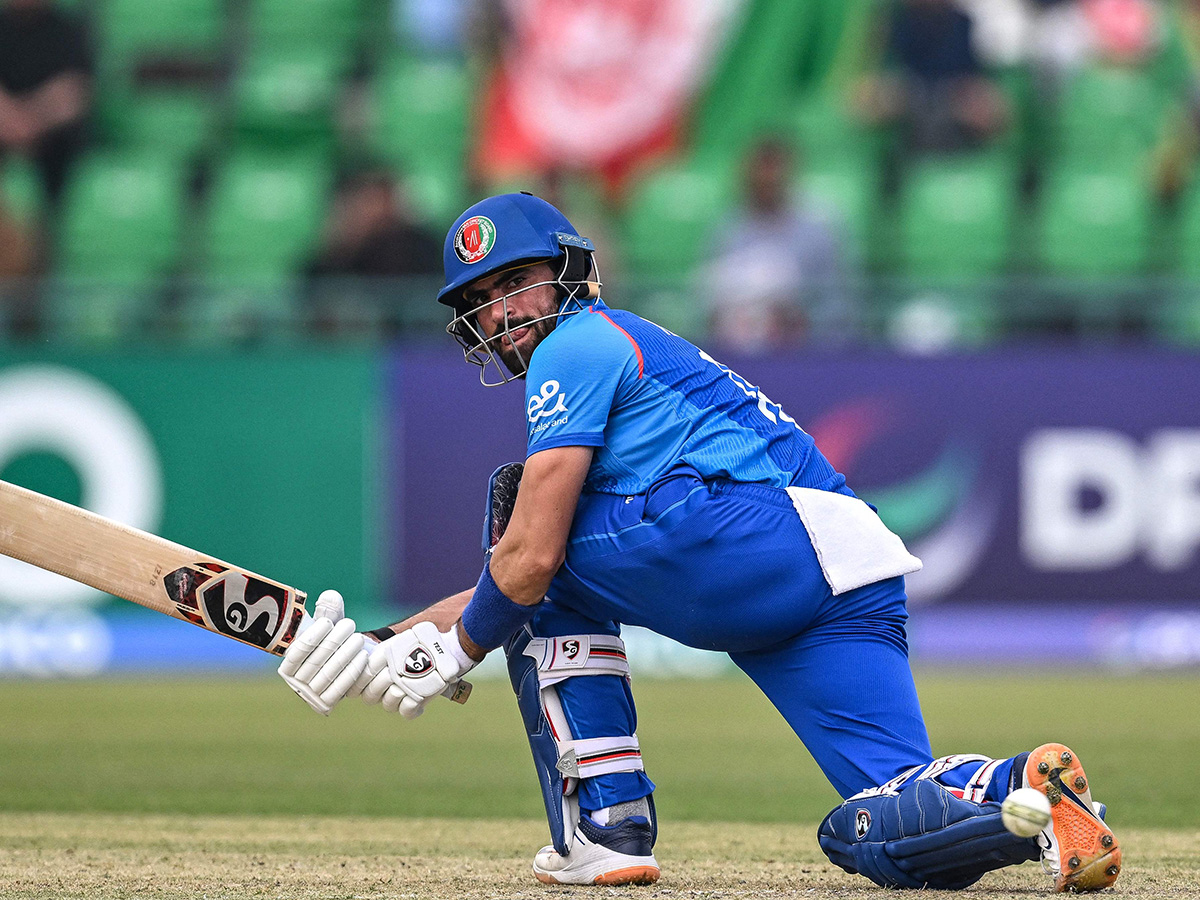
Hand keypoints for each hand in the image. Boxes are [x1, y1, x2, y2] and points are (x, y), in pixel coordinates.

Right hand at [277, 590, 368, 715]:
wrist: (340, 666)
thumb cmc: (329, 640)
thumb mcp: (326, 625)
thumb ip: (327, 611)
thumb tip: (331, 596)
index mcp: (287, 665)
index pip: (299, 650)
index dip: (313, 636)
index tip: (328, 622)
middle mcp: (295, 682)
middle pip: (317, 659)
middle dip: (335, 640)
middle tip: (350, 625)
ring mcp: (311, 695)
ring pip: (331, 672)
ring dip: (348, 652)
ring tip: (360, 638)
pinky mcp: (327, 703)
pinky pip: (342, 686)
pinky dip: (354, 669)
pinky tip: (363, 656)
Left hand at [356, 621, 475, 718]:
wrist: (452, 645)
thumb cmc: (427, 641)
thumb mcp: (401, 639)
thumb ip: (383, 650)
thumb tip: (362, 649)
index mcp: (385, 654)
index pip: (362, 674)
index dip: (357, 685)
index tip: (359, 689)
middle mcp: (391, 670)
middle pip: (371, 695)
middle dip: (376, 694)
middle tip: (388, 687)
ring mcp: (405, 685)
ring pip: (388, 704)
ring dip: (394, 701)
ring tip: (404, 691)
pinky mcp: (419, 697)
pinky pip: (405, 711)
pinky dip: (410, 709)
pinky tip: (415, 701)